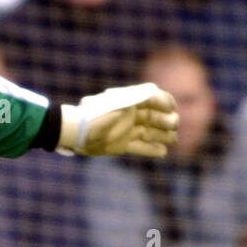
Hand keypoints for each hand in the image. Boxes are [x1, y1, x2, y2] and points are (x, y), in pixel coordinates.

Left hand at [58, 82, 178, 156]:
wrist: (74, 133)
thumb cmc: (93, 115)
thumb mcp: (113, 105)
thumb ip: (130, 100)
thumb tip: (149, 94)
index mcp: (129, 102)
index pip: (153, 98)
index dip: (165, 101)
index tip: (171, 108)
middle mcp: (130, 115)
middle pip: (156, 117)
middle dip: (167, 121)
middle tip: (172, 126)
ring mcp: (127, 131)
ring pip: (151, 133)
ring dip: (163, 136)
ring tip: (172, 140)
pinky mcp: (121, 145)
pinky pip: (140, 148)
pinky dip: (152, 150)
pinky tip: (163, 152)